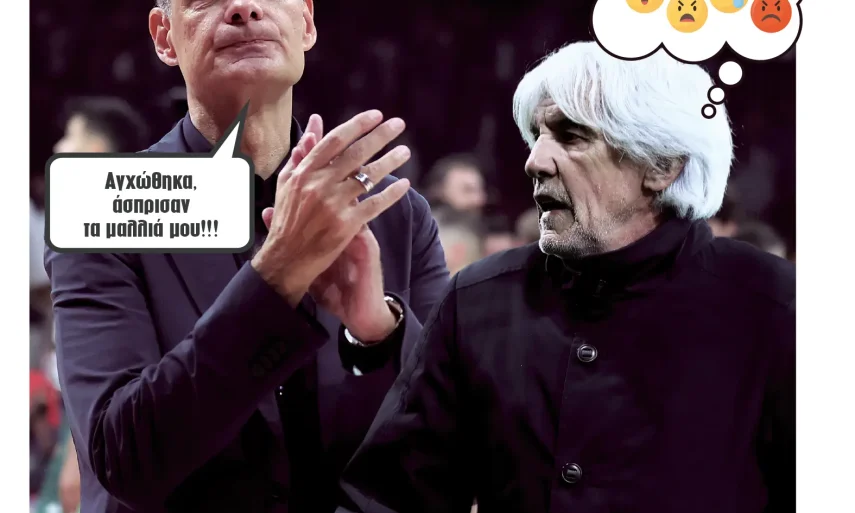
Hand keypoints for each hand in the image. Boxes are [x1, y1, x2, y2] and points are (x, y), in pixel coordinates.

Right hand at [251, 110, 411, 307]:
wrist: (287, 258)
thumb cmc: (286, 218)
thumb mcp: (287, 182)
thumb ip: (302, 152)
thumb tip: (314, 123)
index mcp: (304, 172)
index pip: (335, 140)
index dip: (358, 125)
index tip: (376, 116)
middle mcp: (319, 185)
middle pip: (357, 153)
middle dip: (381, 136)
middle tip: (399, 124)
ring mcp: (334, 205)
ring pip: (369, 177)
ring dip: (391, 161)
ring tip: (405, 151)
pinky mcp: (347, 224)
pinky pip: (375, 204)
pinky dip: (392, 193)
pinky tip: (405, 184)